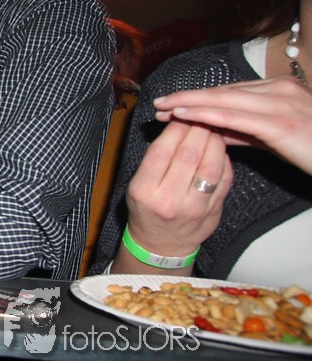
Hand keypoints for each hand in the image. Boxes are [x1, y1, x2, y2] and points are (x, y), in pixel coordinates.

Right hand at [125, 120, 231, 256]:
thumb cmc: (146, 209)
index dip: (174, 129)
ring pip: (211, 167)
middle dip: (197, 130)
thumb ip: (155, 159)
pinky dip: (224, 160)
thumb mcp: (136, 185)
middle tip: (202, 115)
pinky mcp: (214, 212)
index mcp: (144, 191)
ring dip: (215, 142)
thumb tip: (178, 126)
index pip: (161, 152)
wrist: (161, 245)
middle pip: (188, 156)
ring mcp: (194, 209)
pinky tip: (219, 149)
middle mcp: (169, 201)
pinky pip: (224, 180)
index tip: (181, 115)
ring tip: (213, 128)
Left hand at [154, 76, 311, 174]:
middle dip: (189, 98)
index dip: (200, 96)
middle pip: (224, 90)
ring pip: (224, 99)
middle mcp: (280, 90)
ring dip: (190, 103)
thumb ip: (245, 131)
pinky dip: (205, 114)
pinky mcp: (279, 123)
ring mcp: (281, 103)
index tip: (173, 104)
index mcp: (282, 89)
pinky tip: (184, 117)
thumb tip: (214, 131)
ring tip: (163, 109)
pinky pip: (234, 116)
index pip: (232, 91)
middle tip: (159, 104)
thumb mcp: (276, 137)